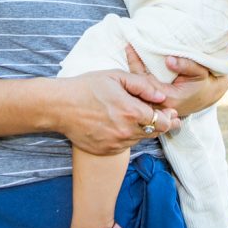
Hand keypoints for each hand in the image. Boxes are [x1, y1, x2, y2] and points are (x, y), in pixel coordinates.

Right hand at [54, 71, 178, 155]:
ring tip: (128, 115)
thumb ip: (142, 85)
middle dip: (157, 123)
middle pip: (153, 133)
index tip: (167, 111)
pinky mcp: (106, 151)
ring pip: (139, 139)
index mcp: (131, 112)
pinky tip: (115, 123)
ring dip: (139, 128)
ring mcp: (115, 144)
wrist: (60, 106)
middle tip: (153, 112)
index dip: (167, 117)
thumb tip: (162, 96)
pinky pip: (124, 145)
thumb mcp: (116, 77)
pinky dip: (125, 136)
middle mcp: (125, 132)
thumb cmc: (87, 87)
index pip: (162, 122)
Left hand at [125, 47, 227, 118]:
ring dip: (132, 71)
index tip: (132, 48)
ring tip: (130, 49)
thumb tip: (168, 60)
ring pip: (137, 88)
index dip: (137, 64)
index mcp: (168, 98)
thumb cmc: (203, 84)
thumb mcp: (200, 73)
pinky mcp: (154, 100)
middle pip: (137, 86)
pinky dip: (137, 75)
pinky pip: (141, 88)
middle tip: (128, 46)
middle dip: (132, 65)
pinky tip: (134, 59)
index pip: (146, 81)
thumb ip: (186, 66)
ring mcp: (155, 104)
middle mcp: (159, 104)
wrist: (206, 96)